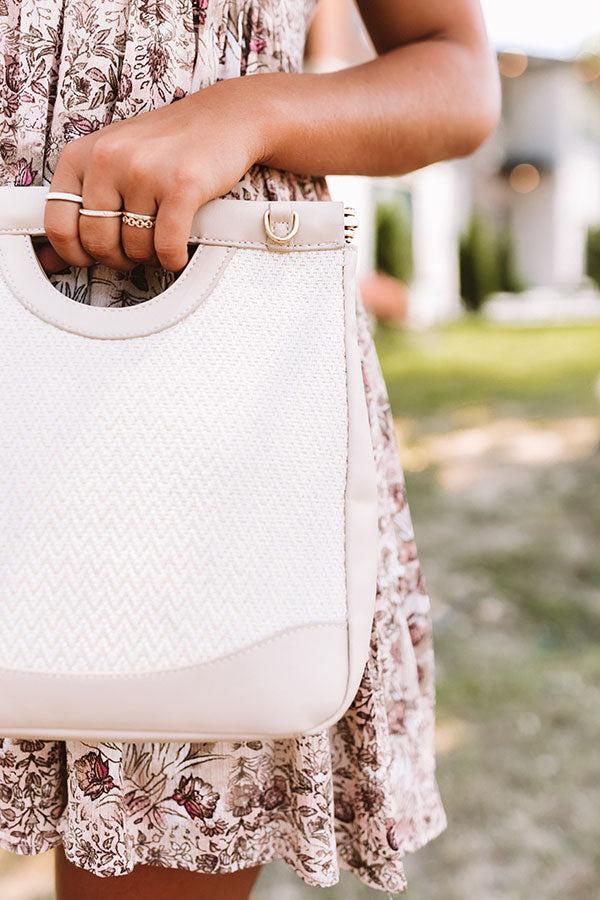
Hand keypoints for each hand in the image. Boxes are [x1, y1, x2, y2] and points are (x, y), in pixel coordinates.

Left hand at [43, 79, 267, 273]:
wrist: (222, 119)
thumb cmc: (167, 145)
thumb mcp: (113, 163)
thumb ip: (82, 205)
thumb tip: (50, 259)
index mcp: (83, 154)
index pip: (58, 223)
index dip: (73, 252)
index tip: (89, 257)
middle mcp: (109, 159)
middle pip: (97, 241)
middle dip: (118, 258)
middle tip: (133, 251)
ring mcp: (145, 171)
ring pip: (134, 247)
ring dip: (150, 256)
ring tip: (159, 240)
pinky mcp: (181, 186)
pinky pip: (166, 247)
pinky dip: (172, 259)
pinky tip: (177, 252)